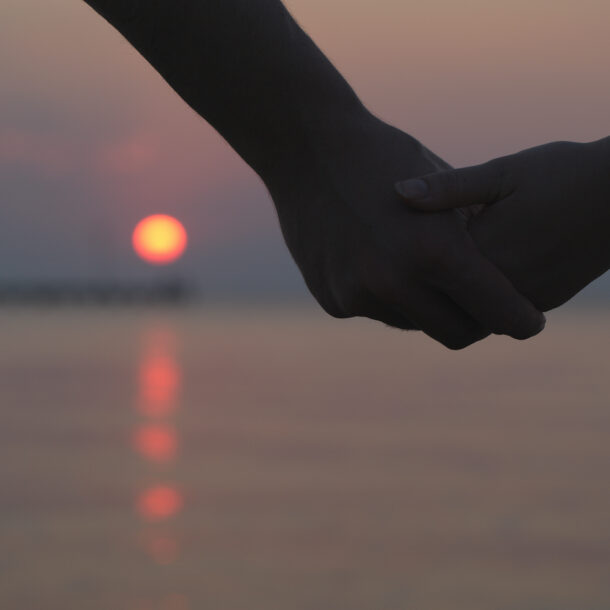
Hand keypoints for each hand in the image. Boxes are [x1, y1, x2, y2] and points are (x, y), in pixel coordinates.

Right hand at [265, 113, 544, 348]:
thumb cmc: (383, 157)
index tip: (529, 322)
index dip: (520, 320)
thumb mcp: (442, 189)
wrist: (305, 148)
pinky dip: (384, 295)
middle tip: (479, 303)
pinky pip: (375, 312)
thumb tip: (498, 281)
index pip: (497, 312)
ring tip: (418, 267)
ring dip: (424, 306)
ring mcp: (357, 295)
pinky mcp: (332, 300)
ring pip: (412, 323)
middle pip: (456, 333)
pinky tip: (374, 257)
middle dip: (474, 322)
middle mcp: (394, 282)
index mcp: (434, 250)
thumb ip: (469, 241)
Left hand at [396, 139, 609, 310]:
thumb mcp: (503, 172)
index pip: (427, 270)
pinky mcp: (546, 300)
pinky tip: (472, 271)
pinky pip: (500, 310)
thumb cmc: (565, 174)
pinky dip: (482, 295)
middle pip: (446, 297)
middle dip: (424, 283)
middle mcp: (503, 285)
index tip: (386, 246)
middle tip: (399, 263)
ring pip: (473, 310)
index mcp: (485, 252)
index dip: (404, 258)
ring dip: (453, 292)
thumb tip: (398, 192)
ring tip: (432, 269)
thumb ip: (449, 188)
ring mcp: (528, 298)